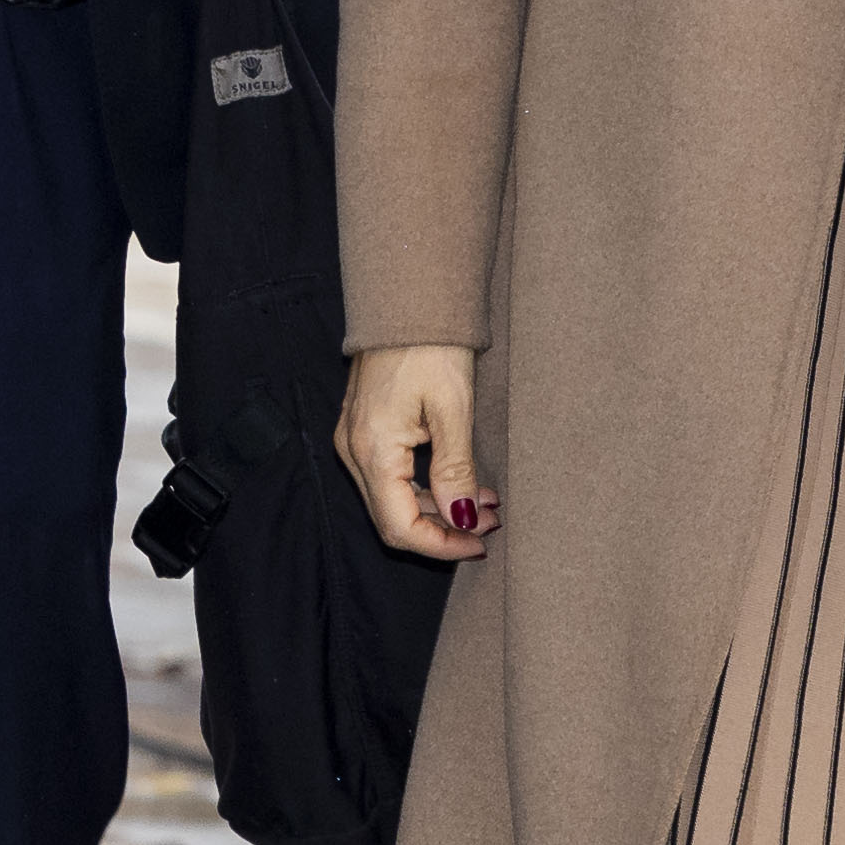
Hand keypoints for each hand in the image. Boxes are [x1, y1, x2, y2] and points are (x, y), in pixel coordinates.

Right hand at [336, 343, 498, 562]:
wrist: (407, 300)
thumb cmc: (431, 346)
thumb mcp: (453, 410)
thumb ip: (454, 470)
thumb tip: (461, 518)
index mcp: (372, 449)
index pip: (399, 526)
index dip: (441, 545)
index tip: (479, 542)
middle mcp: (354, 450)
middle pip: (393, 518)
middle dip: (444, 529)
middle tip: (490, 522)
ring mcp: (355, 439)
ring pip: (394, 498)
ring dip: (438, 508)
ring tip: (484, 503)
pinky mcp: (364, 429)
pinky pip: (391, 475)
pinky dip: (425, 487)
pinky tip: (460, 482)